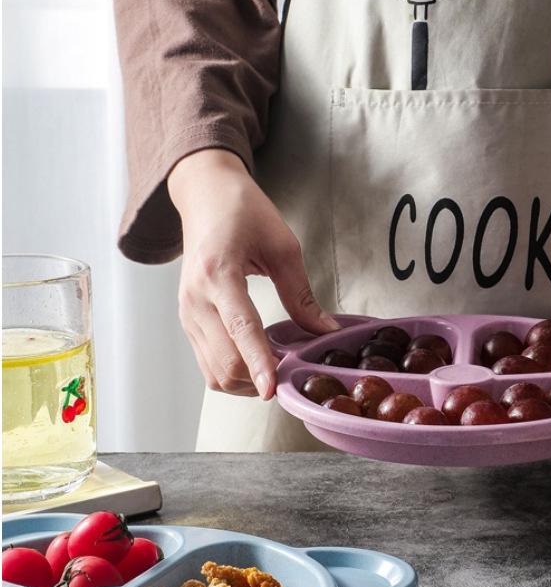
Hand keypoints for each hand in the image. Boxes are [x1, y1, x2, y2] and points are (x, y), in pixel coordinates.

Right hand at [168, 149, 338, 398]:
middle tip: (292, 372)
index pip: (241, 329)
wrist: (204, 196)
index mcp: (218, 273)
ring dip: (248, 381)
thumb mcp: (283, 247)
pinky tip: (258, 361)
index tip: (273, 390)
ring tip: (276, 366)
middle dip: (260, 378)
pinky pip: (209, 365)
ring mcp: (187, 314)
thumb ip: (301, 295)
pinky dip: (235, 373)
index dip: (259, 363)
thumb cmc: (243, 213)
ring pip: (215, 373)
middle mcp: (195, 299)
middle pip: (226, 362)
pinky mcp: (187, 322)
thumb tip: (326, 332)